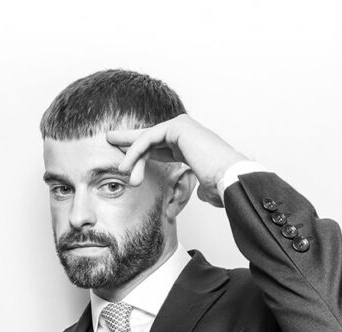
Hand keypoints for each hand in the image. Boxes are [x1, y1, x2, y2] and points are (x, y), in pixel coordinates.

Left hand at [106, 114, 246, 207]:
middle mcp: (187, 133)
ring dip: (132, 157)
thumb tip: (202, 194)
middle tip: (109, 140)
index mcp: (190, 146)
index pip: (159, 145)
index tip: (125, 159)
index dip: (141, 152)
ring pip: (147, 139)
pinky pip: (148, 138)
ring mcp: (183, 127)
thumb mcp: (207, 188)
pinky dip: (136, 152)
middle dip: (129, 139)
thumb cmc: (223, 186)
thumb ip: (201, 187)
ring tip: (122, 172)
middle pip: (149, 135)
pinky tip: (128, 166)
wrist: (231, 180)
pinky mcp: (178, 127)